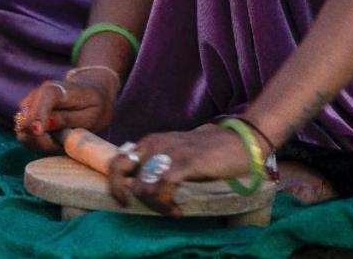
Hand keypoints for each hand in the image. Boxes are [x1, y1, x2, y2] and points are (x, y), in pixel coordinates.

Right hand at [14, 68, 119, 152]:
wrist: (90, 93)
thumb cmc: (92, 105)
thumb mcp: (89, 115)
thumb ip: (66, 119)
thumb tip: (41, 127)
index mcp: (56, 89)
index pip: (42, 99)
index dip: (37, 116)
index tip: (38, 131)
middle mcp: (36, 95)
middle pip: (26, 122)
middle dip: (42, 139)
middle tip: (65, 140)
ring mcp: (28, 107)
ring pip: (23, 133)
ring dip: (41, 143)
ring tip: (62, 138)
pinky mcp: (25, 118)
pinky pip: (26, 137)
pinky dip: (39, 143)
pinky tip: (55, 139)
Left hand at [106, 124, 258, 215]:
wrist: (237, 143)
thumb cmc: (206, 152)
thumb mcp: (174, 153)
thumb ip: (156, 163)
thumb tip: (138, 187)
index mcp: (150, 141)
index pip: (117, 160)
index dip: (115, 184)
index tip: (124, 201)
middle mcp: (154, 144)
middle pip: (119, 170)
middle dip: (124, 193)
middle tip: (140, 207)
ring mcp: (169, 152)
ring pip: (142, 186)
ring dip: (154, 205)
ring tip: (170, 209)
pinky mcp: (185, 163)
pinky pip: (163, 188)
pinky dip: (166, 205)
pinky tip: (177, 210)